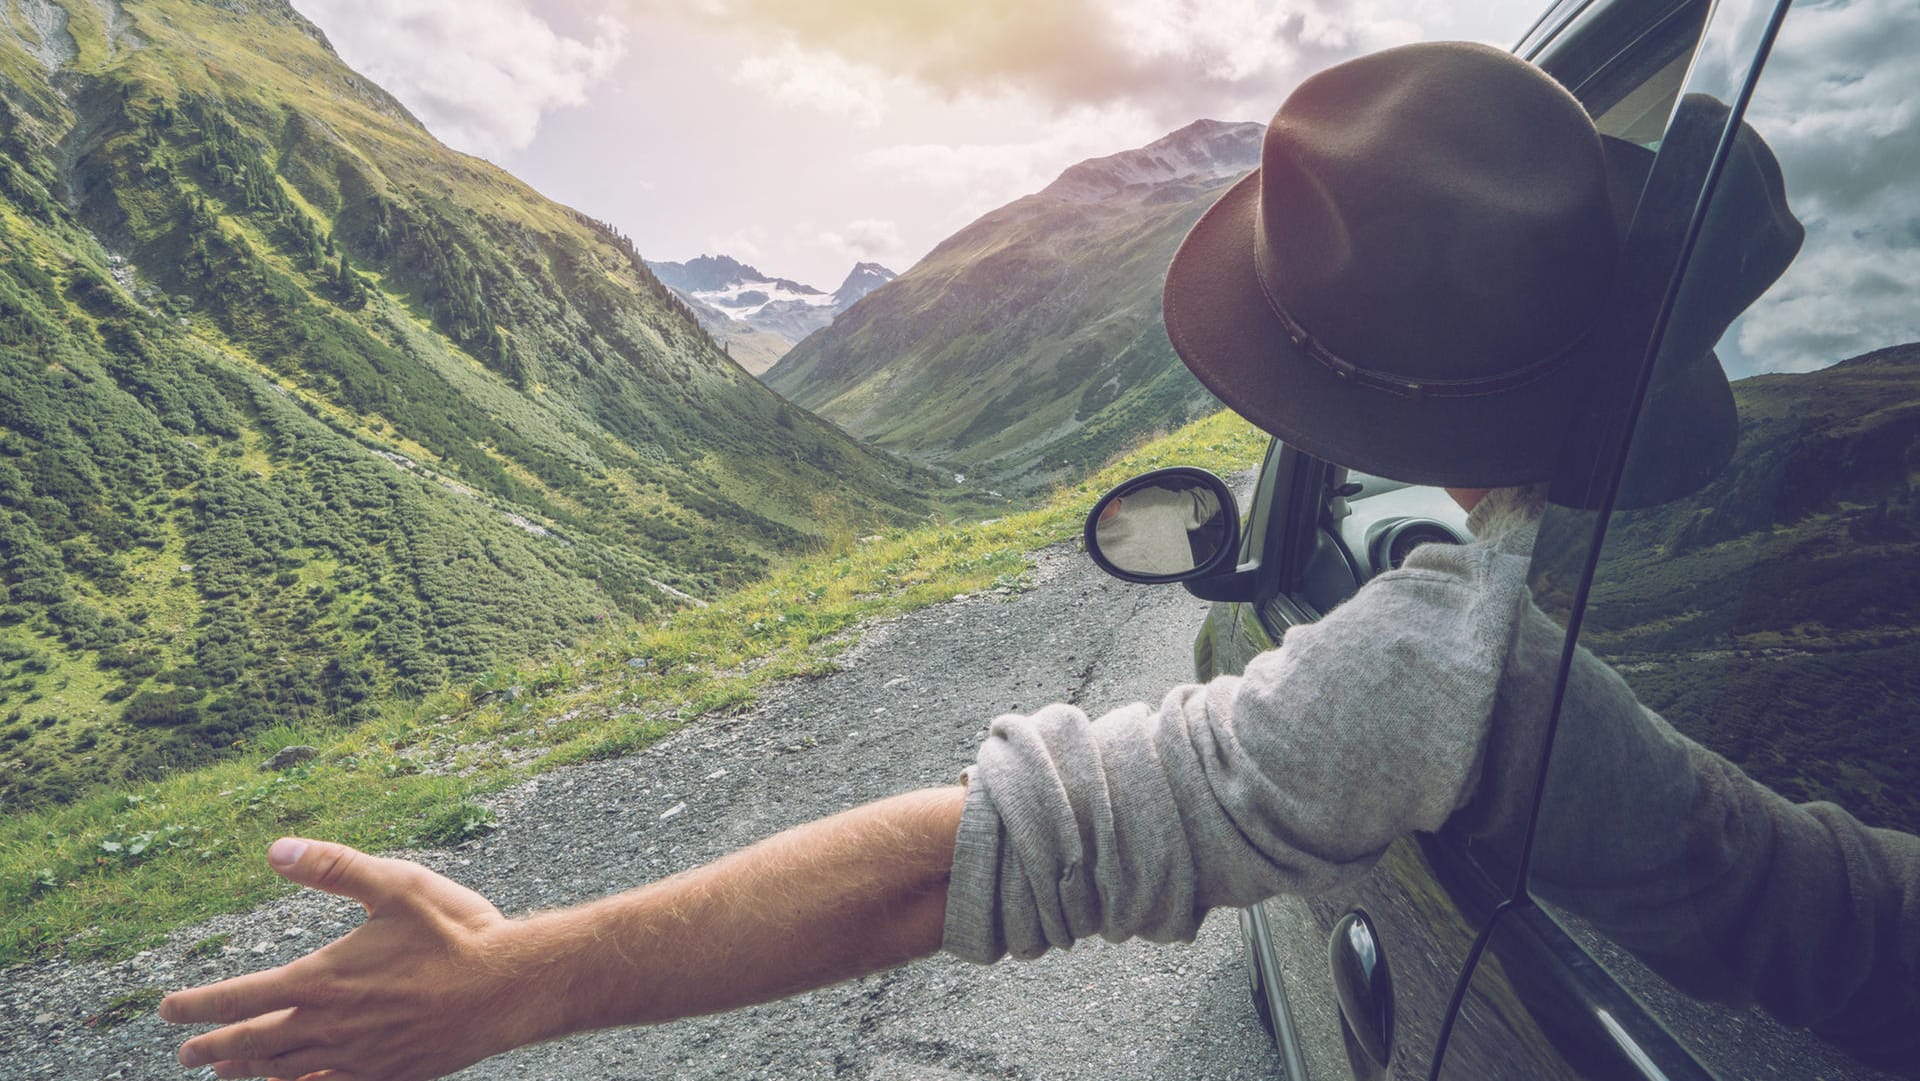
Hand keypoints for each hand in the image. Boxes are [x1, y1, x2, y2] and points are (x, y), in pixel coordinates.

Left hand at [161, 838, 539, 1080]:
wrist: (509, 987)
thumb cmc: (456, 932)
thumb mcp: (397, 884)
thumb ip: (334, 868)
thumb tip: (275, 850)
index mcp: (324, 979)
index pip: (240, 997)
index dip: (198, 1005)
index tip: (168, 1009)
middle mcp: (330, 1026)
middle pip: (251, 1044)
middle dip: (212, 1046)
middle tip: (184, 1052)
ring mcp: (356, 1058)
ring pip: (283, 1072)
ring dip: (247, 1070)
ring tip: (225, 1070)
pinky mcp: (385, 1074)